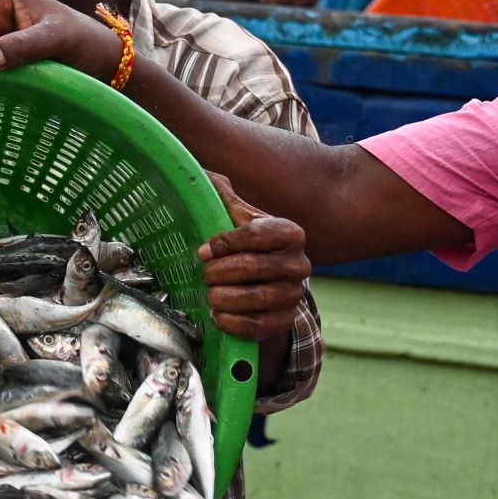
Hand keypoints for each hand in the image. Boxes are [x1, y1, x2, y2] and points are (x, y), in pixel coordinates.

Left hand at [196, 173, 314, 340]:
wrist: (269, 286)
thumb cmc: (250, 247)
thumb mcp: (239, 220)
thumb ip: (222, 197)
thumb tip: (198, 173)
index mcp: (290, 232)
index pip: (255, 234)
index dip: (224, 243)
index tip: (204, 251)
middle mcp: (299, 263)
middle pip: (253, 267)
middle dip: (219, 272)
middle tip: (205, 274)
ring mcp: (294, 294)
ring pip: (254, 297)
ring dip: (223, 297)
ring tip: (211, 294)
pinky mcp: (284, 321)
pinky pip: (256, 325)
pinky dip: (231, 321)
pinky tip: (219, 314)